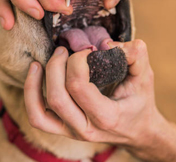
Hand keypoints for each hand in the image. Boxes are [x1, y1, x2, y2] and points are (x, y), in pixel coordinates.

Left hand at [24, 40, 175, 161]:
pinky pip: (36, 116)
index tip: (86, 51)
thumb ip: (135, 55)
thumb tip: (106, 44)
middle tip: (64, 51)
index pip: (78, 86)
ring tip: (41, 62)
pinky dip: (30, 95)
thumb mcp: (145, 76)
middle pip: (57, 97)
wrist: (137, 130)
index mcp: (107, 116)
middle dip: (56, 67)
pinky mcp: (62, 129)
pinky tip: (35, 73)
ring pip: (40, 110)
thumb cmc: (139, 102)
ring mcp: (71, 131)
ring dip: (36, 82)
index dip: (77, 62)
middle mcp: (85, 128)